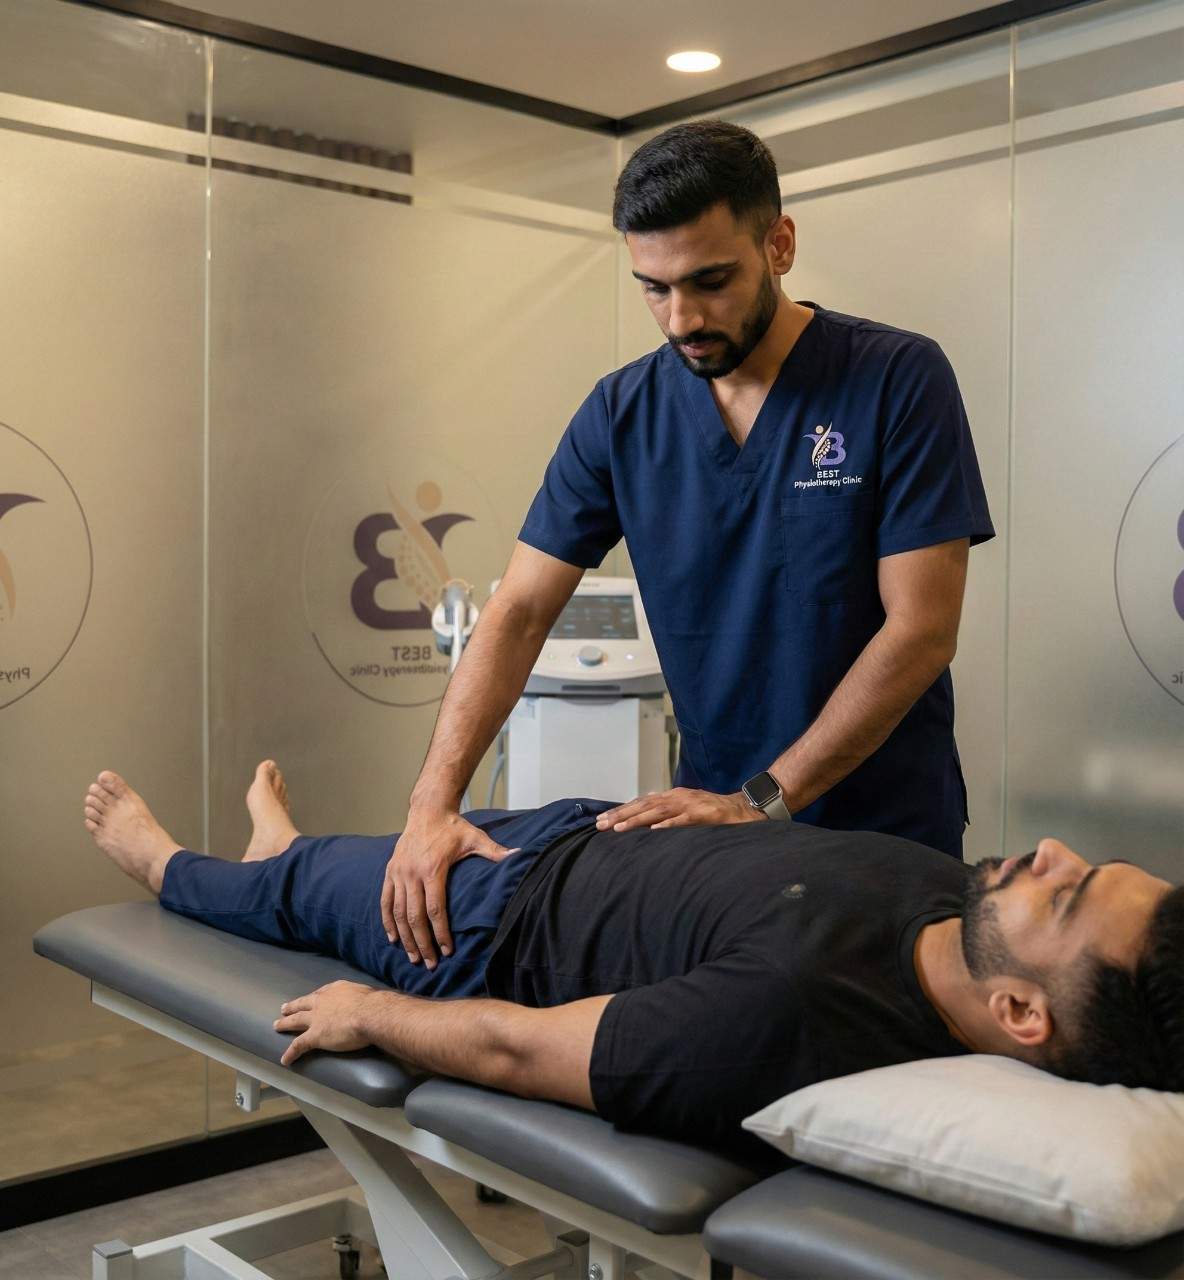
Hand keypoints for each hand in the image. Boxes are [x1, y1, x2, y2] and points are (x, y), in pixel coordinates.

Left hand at [274, 981, 375, 1066]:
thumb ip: (361, 998)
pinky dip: (291, 1053)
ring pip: (295, 1021)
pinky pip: (299, 1045)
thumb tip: (367, 1004)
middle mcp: (322, 1002)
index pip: (320, 994)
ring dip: (285, 1023)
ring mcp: (316, 1018)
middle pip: (303, 1004)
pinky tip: (285, 1059)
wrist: (368, 1014)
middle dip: (293, 1006)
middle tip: (283, 1008)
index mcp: (335, 990)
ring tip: (277, 1025)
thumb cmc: (373, 1004)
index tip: (309, 999)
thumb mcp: (366, 994)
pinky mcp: (315, 1036)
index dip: (312, 998)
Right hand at [381, 809, 517, 967]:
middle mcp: (412, 873)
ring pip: (398, 913)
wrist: (427, 810)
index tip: (447, 952)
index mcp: (433, 869)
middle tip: (430, 964)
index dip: (440, 933)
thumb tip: (520, 855)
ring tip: (413, 958)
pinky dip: (387, 921)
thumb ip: (495, 851)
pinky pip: (385, 901)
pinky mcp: (390, 871)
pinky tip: (392, 939)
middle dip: (422, 943)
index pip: (436, 909)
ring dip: (405, 938)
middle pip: (415, 917)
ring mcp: (399, 873)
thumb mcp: (475, 838)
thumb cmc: (453, 827)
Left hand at [594, 788, 765, 832]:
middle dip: (621, 815)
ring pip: (658, 811)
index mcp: (672, 796)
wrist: (744, 809)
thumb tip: (645, 826)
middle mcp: (678, 797)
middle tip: (601, 825)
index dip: (621, 811)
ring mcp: (690, 804)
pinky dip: (668, 824)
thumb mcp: (686, 812)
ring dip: (637, 819)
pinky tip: (654, 831)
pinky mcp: (704, 814)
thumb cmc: (713, 814)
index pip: (641, 803)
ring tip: (619, 828)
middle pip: (644, 805)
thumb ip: (667, 816)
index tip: (603, 820)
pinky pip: (683, 820)